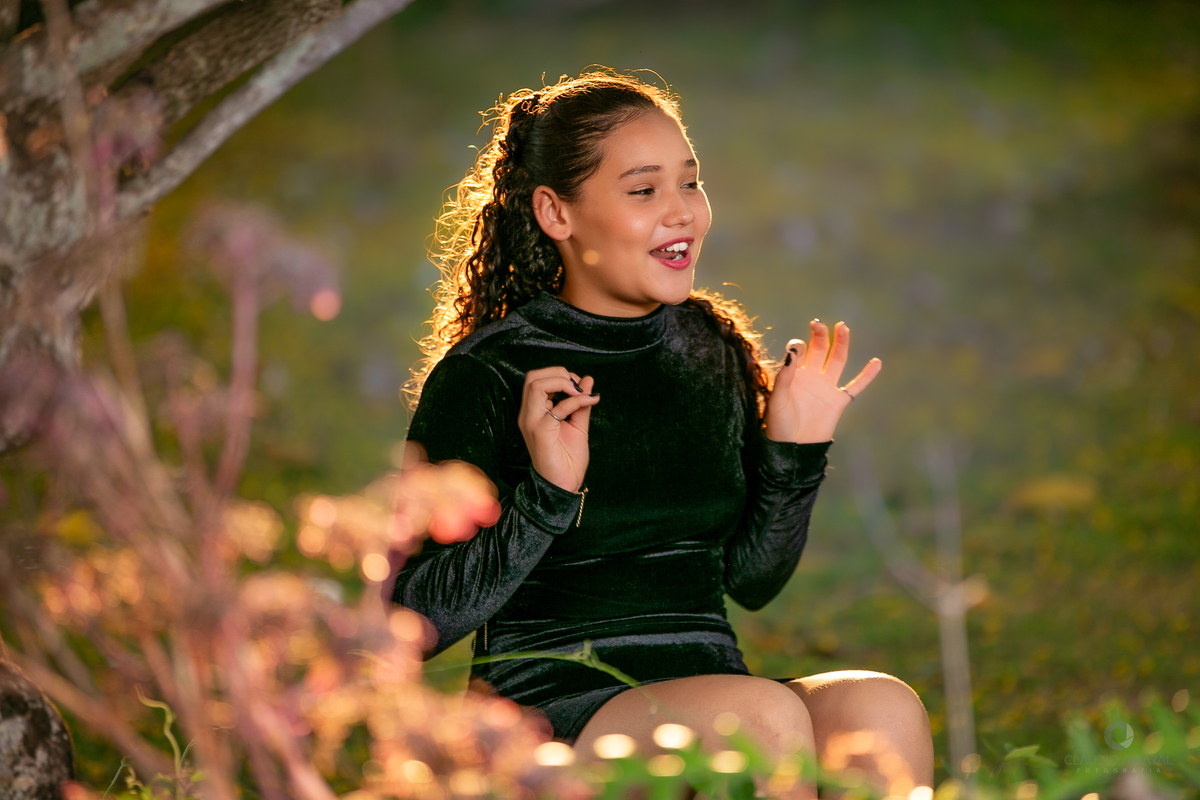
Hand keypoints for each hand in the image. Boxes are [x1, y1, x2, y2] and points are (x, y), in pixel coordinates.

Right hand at [517, 367, 598, 492]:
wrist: (564, 485)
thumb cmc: (568, 459)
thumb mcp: (577, 424)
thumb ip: (580, 402)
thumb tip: (587, 380)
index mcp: (533, 412)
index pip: (536, 379)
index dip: (559, 374)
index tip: (579, 385)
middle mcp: (528, 415)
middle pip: (533, 377)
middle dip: (559, 374)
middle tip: (578, 387)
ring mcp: (531, 423)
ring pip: (536, 385)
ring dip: (563, 383)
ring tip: (580, 394)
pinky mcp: (540, 432)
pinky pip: (558, 407)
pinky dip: (576, 400)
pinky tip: (590, 402)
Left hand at [763, 320, 880, 443]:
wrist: (793, 448)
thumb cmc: (779, 424)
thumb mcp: (777, 399)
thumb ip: (784, 376)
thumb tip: (793, 351)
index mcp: (794, 374)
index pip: (799, 351)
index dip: (798, 346)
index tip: (797, 348)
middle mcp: (811, 376)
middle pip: (819, 349)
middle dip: (820, 336)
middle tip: (818, 323)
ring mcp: (826, 387)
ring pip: (837, 360)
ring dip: (841, 344)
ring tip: (843, 327)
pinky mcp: (838, 401)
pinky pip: (856, 386)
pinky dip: (867, 375)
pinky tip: (877, 362)